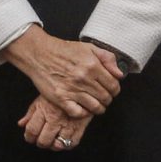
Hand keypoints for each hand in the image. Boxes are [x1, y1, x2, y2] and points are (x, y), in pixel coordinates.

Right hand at [0, 25, 123, 117]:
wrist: (40, 54)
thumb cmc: (64, 50)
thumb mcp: (89, 48)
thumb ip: (108, 58)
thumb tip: (120, 74)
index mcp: (93, 66)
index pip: (113, 85)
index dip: (115, 90)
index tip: (112, 90)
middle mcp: (84, 79)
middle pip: (105, 98)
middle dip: (108, 99)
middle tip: (104, 98)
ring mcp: (72, 90)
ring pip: (94, 107)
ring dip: (98, 108)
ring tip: (97, 105)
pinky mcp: (60, 99)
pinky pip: (77, 113)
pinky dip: (83, 113)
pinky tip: (84, 108)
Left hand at [19, 95, 89, 151]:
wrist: (83, 83)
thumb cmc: (61, 89)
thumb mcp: (43, 97)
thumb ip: (31, 112)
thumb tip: (21, 124)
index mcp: (45, 110)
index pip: (31, 130)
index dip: (29, 137)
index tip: (30, 136)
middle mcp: (56, 118)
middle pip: (43, 141)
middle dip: (41, 142)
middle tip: (42, 138)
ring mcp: (69, 123)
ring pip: (58, 145)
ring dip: (54, 145)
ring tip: (53, 139)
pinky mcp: (81, 125)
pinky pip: (73, 142)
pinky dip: (68, 144)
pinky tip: (65, 138)